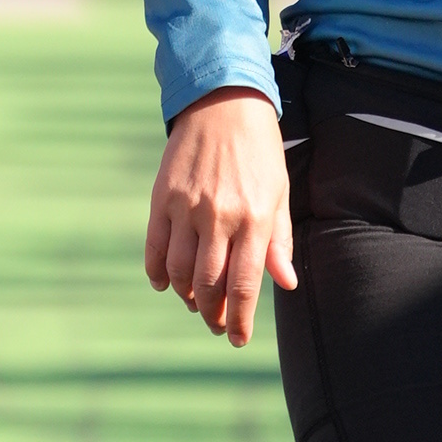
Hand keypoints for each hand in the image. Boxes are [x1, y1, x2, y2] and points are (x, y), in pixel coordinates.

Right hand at [145, 88, 296, 346]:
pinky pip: (155, 247)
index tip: (237, 339)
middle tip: (215, 325)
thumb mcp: (279, 192)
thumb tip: (286, 283)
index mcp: (254, 218)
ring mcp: (187, 207)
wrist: (223, 102)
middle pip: (209, 284)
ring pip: (180, 271)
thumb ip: (279, 241)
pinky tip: (165, 283)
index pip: (244, 284)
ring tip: (195, 303)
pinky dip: (157, 272)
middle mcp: (219, 216)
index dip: (239, 320)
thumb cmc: (259, 151)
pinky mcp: (162, 197)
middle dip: (212, 314)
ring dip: (186, 296)